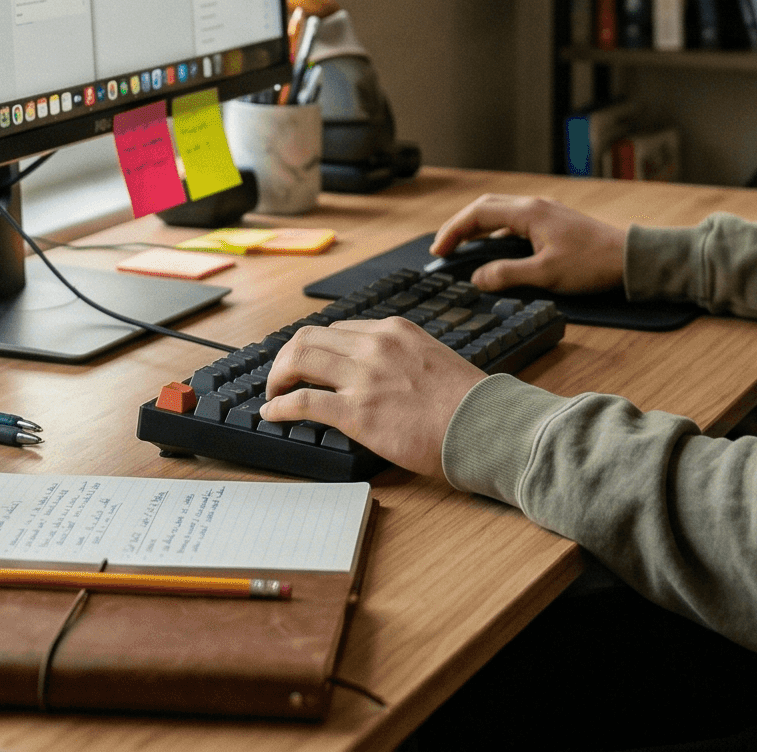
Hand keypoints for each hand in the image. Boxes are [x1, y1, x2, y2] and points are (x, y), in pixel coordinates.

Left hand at [260, 318, 479, 478]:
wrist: (484, 426)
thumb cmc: (467, 402)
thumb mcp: (432, 358)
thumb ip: (401, 358)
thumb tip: (379, 375)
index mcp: (394, 330)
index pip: (338, 329)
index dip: (317, 348)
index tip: (309, 364)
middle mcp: (375, 345)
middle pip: (309, 338)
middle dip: (288, 357)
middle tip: (282, 376)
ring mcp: (364, 377)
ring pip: (298, 360)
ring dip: (278, 377)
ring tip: (274, 393)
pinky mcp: (357, 412)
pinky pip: (303, 402)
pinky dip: (279, 406)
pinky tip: (272, 414)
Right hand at [430, 195, 625, 294]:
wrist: (628, 258)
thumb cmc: (591, 264)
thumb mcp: (545, 274)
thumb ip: (507, 275)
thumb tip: (477, 278)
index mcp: (528, 213)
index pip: (477, 214)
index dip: (453, 231)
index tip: (438, 252)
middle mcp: (533, 206)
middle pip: (485, 207)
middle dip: (460, 225)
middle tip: (444, 248)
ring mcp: (544, 212)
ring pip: (500, 214)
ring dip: (477, 229)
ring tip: (462, 249)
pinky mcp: (552, 222)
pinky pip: (514, 222)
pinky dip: (496, 234)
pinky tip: (495, 253)